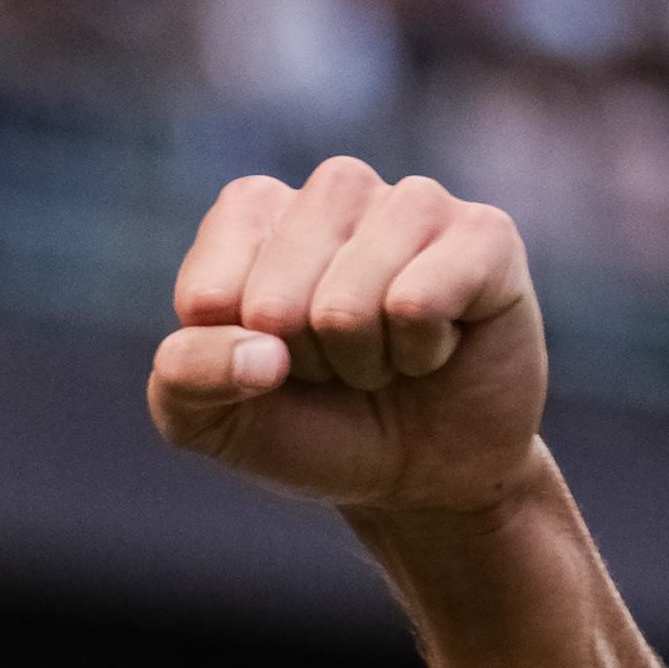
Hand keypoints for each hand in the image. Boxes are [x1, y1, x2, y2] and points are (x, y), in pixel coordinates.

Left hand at [147, 159, 547, 517]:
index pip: (207, 293)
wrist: (420, 478)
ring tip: (387, 356)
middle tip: (339, 367)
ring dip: (362, 362)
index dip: (235, 359)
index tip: (270, 363)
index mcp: (253, 212)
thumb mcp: (210, 419)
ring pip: (346, 304)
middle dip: (305, 366)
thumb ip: (183, 376)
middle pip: (275, 301)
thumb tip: (261, 351)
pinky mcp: (484, 234)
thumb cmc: (310, 429)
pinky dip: (420, 353)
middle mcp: (334, 189)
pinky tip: (438, 346)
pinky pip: (419, 301)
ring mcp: (413, 202)